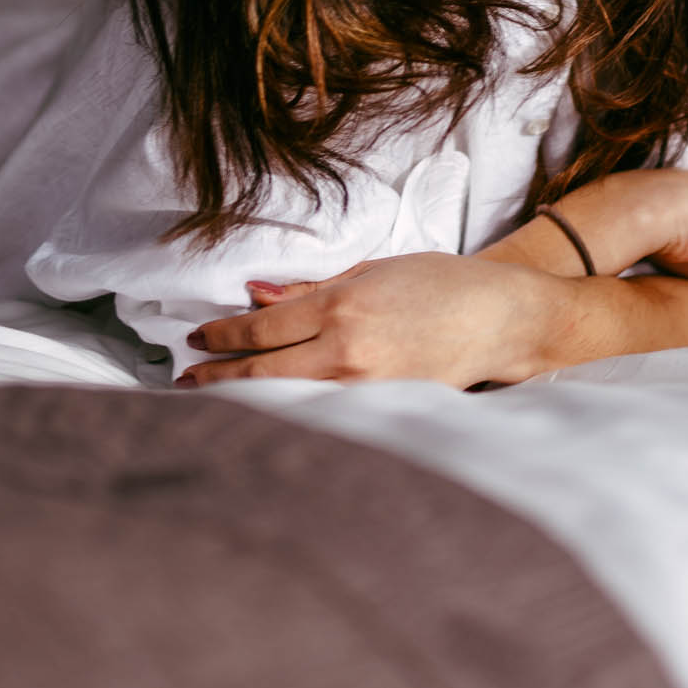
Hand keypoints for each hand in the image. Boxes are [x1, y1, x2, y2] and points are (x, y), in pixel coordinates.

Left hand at [178, 253, 560, 388]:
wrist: (502, 319)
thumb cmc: (442, 284)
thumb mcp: (372, 271)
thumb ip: (311, 288)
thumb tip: (257, 296)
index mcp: (341, 307)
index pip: (261, 330)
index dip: (222, 336)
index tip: (197, 339)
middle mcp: (347, 351)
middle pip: (262, 374)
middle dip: (219, 378)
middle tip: (185, 382)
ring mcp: (365, 388)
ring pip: (287, 401)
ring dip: (247, 402)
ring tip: (213, 404)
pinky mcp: (384, 412)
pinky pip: (324, 414)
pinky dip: (290, 413)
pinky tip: (270, 416)